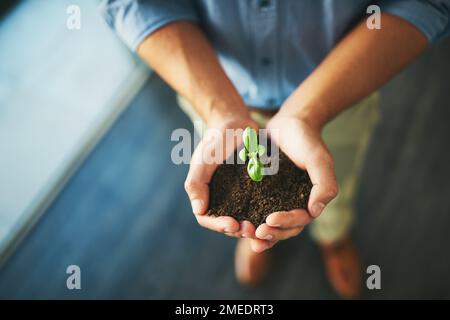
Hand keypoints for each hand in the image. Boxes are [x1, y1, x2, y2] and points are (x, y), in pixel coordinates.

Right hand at [184, 113, 259, 237]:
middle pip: (227, 224)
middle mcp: (220, 199)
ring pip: (243, 220)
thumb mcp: (204, 159)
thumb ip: (197, 183)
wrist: (236, 125)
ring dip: (252, 227)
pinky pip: (259, 208)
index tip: (233, 224)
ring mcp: (238, 197)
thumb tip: (199, 210)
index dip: (218, 225)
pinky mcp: (254, 192)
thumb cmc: (216, 140)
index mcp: (204, 194)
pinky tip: (275, 217)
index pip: (207, 218)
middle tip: (252, 230)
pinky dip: (264, 216)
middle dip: (239, 230)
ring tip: (263, 227)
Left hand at [249, 112, 337, 251]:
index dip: (285, 223)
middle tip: (255, 233)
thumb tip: (315, 212)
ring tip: (245, 233)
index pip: (299, 220)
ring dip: (259, 233)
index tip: (269, 220)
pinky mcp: (263, 193)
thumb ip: (323, 185)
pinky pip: (256, 210)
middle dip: (270, 234)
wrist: (290, 123)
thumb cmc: (307, 140)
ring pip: (270, 224)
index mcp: (310, 201)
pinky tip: (236, 222)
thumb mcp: (319, 159)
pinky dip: (249, 219)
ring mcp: (279, 200)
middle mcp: (295, 204)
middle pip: (284, 228)